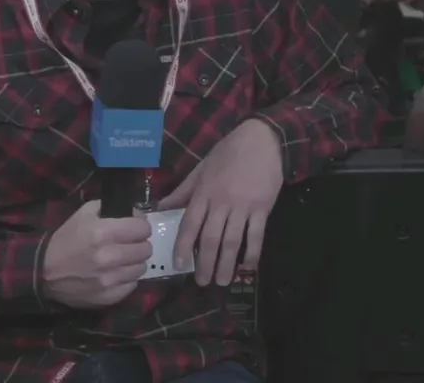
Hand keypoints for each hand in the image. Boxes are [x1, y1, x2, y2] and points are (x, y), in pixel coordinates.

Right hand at [42, 200, 152, 308]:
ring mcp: (110, 279)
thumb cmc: (66, 240)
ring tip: (122, 260)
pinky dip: (127, 279)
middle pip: (146, 249)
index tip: (134, 228)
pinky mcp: (109, 296)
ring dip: (134, 262)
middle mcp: (110, 257)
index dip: (140, 226)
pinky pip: (132, 285)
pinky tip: (116, 274)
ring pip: (142, 268)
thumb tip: (135, 212)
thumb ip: (110, 208)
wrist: (43, 272)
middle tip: (129, 244)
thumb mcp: (83, 214)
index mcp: (104, 233)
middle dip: (139, 244)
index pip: (143, 228)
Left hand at [159, 119, 282, 286]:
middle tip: (202, 283)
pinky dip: (252, 252)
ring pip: (232, 240)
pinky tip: (248, 266)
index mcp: (204, 192)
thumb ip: (183, 191)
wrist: (262, 139)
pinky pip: (256, 234)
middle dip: (205, 263)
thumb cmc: (229, 152)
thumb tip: (161, 207)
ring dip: (226, 263)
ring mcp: (243, 206)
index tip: (178, 265)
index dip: (183, 246)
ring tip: (222, 281)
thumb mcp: (202, 168)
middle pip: (210, 238)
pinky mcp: (263, 207)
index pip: (190, 224)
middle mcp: (221, 202)